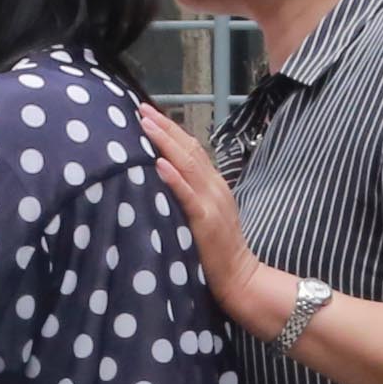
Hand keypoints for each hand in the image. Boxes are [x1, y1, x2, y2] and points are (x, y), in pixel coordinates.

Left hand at [132, 103, 250, 291]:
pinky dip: (173, 177)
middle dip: (164, 127)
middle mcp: (214, 186)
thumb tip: (165, 176)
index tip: (150, 113)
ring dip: (165, 142)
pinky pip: (187, 195)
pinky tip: (159, 163)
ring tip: (145, 123)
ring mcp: (211, 202)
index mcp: (214, 183)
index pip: (192, 149)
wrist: (241, 275)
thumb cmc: (219, 248)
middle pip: (188, 149)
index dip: (171, 130)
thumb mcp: (208, 213)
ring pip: (187, 164)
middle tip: (141, 108)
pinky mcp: (205, 220)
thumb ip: (191, 193)